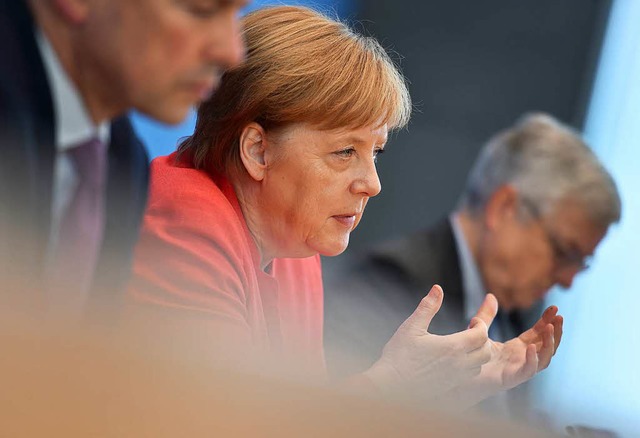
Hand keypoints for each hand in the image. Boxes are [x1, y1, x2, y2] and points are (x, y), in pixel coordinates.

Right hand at [363, 285, 491, 398]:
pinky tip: (454, 361)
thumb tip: (437, 288)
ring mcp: (455, 378)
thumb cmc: (399, 355)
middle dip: (483, 340)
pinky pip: (469, 377)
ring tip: (464, 346)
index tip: (473, 321)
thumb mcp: (412, 326)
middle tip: (472, 332)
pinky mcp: (450, 388)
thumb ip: (427, 307)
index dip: (481, 326)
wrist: (391, 386)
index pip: (481, 335)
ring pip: (479, 366)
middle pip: (486, 352)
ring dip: (477, 355)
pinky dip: (469, 367)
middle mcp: (458, 364)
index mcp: (452, 347)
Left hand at [450, 296, 563, 405]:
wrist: (457, 377)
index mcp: (516, 348)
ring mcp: (517, 370)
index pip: (538, 334)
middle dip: (555, 331)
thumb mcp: (480, 331)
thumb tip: (491, 295)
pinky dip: (532, 360)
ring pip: (543, 359)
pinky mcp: (510, 379)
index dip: (547, 321)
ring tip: (551, 327)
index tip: (554, 307)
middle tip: (559, 316)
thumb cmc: (470, 358)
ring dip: (549, 344)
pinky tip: (532, 347)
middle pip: (545, 346)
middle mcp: (520, 359)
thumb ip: (486, 315)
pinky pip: (527, 371)